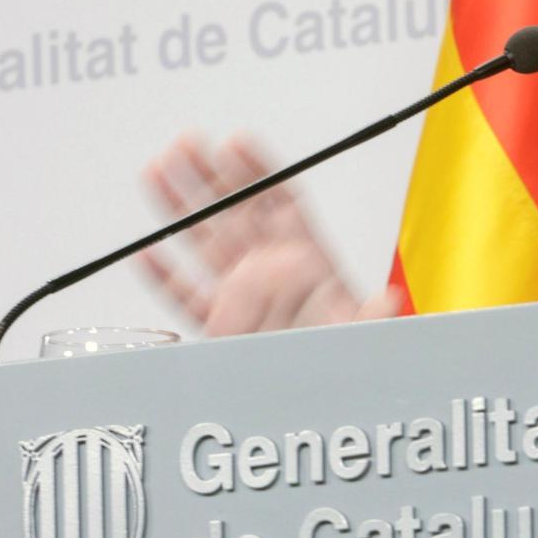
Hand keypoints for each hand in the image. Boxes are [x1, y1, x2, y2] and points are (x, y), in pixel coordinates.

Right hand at [137, 134, 402, 334]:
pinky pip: (187, 297)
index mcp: (309, 261)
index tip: (237, 143)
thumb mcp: (367, 333)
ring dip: (181, 210)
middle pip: (235, 213)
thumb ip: (373, 317)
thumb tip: (390, 300)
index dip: (257, 172)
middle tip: (187, 142)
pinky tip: (148, 253)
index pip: (280, 203)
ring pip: (205, 244)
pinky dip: (166, 276)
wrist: (326, 395)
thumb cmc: (348, 354)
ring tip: (159, 172)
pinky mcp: (219, 328)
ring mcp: (243, 297)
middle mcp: (271, 272)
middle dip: (210, 176)